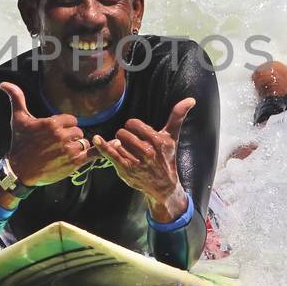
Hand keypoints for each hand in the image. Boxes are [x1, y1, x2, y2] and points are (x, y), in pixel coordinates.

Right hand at [0, 82, 91, 187]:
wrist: (19, 171)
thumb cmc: (19, 143)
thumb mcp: (18, 120)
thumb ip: (16, 98)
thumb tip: (4, 83)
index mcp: (52, 123)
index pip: (72, 120)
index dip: (65, 126)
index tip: (56, 132)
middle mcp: (61, 136)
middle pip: (78, 131)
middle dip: (70, 136)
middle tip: (59, 143)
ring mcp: (68, 150)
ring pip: (83, 142)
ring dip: (76, 146)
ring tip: (63, 152)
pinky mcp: (73, 163)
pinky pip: (90, 155)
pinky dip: (91, 154)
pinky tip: (88, 153)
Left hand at [94, 97, 195, 221]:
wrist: (164, 185)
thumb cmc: (166, 158)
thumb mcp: (172, 137)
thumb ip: (178, 116)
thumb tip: (191, 99)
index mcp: (158, 140)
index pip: (133, 124)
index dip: (133, 127)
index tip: (138, 133)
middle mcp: (147, 151)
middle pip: (123, 132)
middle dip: (125, 136)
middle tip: (133, 144)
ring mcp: (135, 162)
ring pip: (117, 142)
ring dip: (119, 145)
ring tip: (128, 152)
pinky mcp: (125, 170)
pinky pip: (110, 154)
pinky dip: (102, 146)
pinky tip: (95, 139)